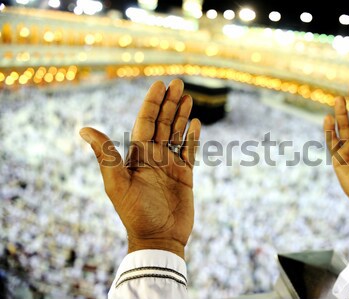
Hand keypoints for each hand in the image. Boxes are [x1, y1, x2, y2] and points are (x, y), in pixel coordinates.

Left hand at [79, 79, 200, 258]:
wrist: (158, 238)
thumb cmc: (136, 213)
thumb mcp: (117, 183)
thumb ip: (105, 155)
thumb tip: (83, 128)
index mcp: (138, 155)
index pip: (145, 122)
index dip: (152, 103)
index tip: (160, 85)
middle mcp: (154, 156)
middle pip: (163, 123)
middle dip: (170, 103)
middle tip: (178, 83)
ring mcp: (170, 165)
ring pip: (177, 134)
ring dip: (182, 115)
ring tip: (188, 97)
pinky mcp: (185, 175)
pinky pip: (189, 151)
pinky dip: (193, 137)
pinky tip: (196, 123)